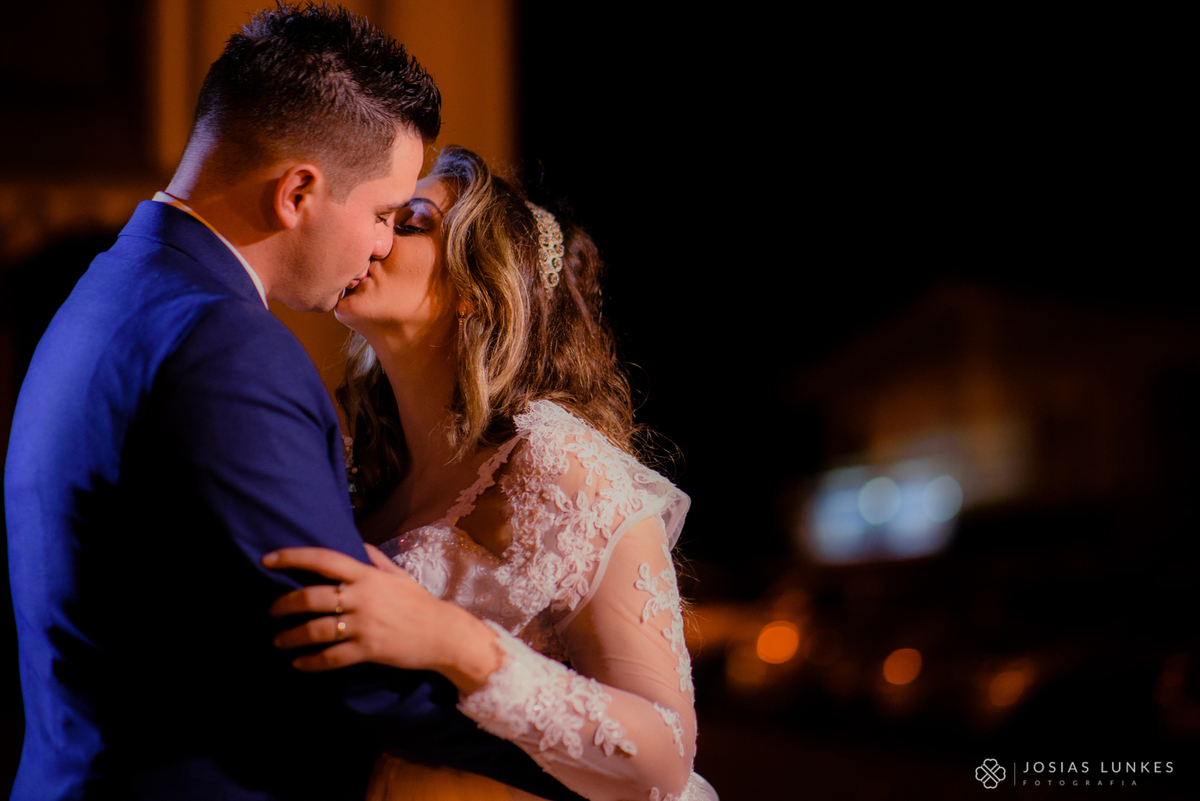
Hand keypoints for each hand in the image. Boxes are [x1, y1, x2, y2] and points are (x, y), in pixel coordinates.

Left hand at [262, 545, 501, 692]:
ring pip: (315, 630)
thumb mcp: (399, 576)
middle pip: (310, 597)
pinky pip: (331, 658)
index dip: (292, 557)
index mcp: (367, 575)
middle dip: (283, 604)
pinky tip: (298, 664)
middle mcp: (362, 597)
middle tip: (270, 611)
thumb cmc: (419, 604)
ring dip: (290, 637)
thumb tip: (359, 543)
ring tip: (278, 641)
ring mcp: (364, 624)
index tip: (267, 559)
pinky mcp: (368, 650)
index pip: (323, 559)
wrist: (443, 634)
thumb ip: (376, 559)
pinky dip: (310, 663)